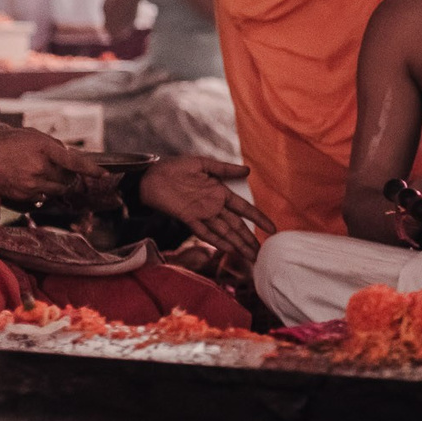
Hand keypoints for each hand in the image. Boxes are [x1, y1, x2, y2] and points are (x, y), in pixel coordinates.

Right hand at [0, 127, 98, 202]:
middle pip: (68, 178)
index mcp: (43, 149)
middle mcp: (40, 168)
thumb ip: (53, 145)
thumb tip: (69, 156)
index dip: (91, 169)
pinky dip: (45, 190)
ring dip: (59, 183)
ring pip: (59, 189)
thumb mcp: (31, 135)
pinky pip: (45, 197)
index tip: (104, 173)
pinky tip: (33, 181)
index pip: (74, 162)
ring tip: (45, 173)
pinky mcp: (25, 196)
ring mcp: (33, 184)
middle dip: (70, 174)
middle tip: (60, 167)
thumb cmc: (5, 143)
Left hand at [137, 155, 274, 265]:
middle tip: (262, 253)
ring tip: (251, 257)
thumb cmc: (174, 168)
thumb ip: (225, 169)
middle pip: (236, 225)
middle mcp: (213, 206)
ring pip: (224, 232)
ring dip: (237, 245)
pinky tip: (228, 250)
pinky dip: (217, 241)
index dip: (258, 218)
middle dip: (249, 239)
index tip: (272, 229)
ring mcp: (201, 214)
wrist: (149, 175)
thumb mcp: (202, 164)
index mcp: (219, 192)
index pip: (244, 208)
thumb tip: (248, 170)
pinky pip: (205, 232)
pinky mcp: (188, 219)